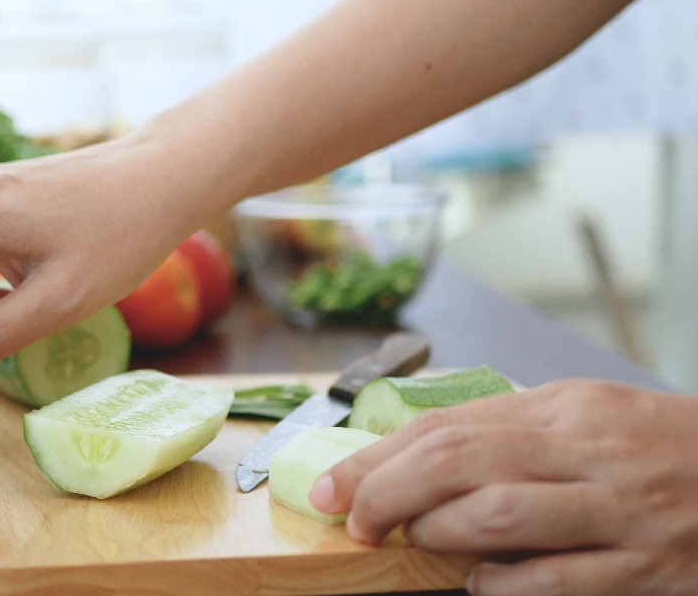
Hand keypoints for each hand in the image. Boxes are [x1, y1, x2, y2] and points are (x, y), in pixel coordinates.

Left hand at [309, 380, 697, 594]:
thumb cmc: (654, 447)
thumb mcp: (582, 417)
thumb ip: (504, 433)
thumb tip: (408, 457)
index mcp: (565, 408)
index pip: (446, 425)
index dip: (376, 458)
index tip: (333, 485)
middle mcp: (589, 452)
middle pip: (459, 461)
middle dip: (386, 491)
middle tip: (352, 518)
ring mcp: (621, 513)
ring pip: (499, 516)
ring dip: (436, 532)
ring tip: (414, 539)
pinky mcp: (648, 570)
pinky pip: (556, 581)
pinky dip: (502, 584)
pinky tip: (479, 581)